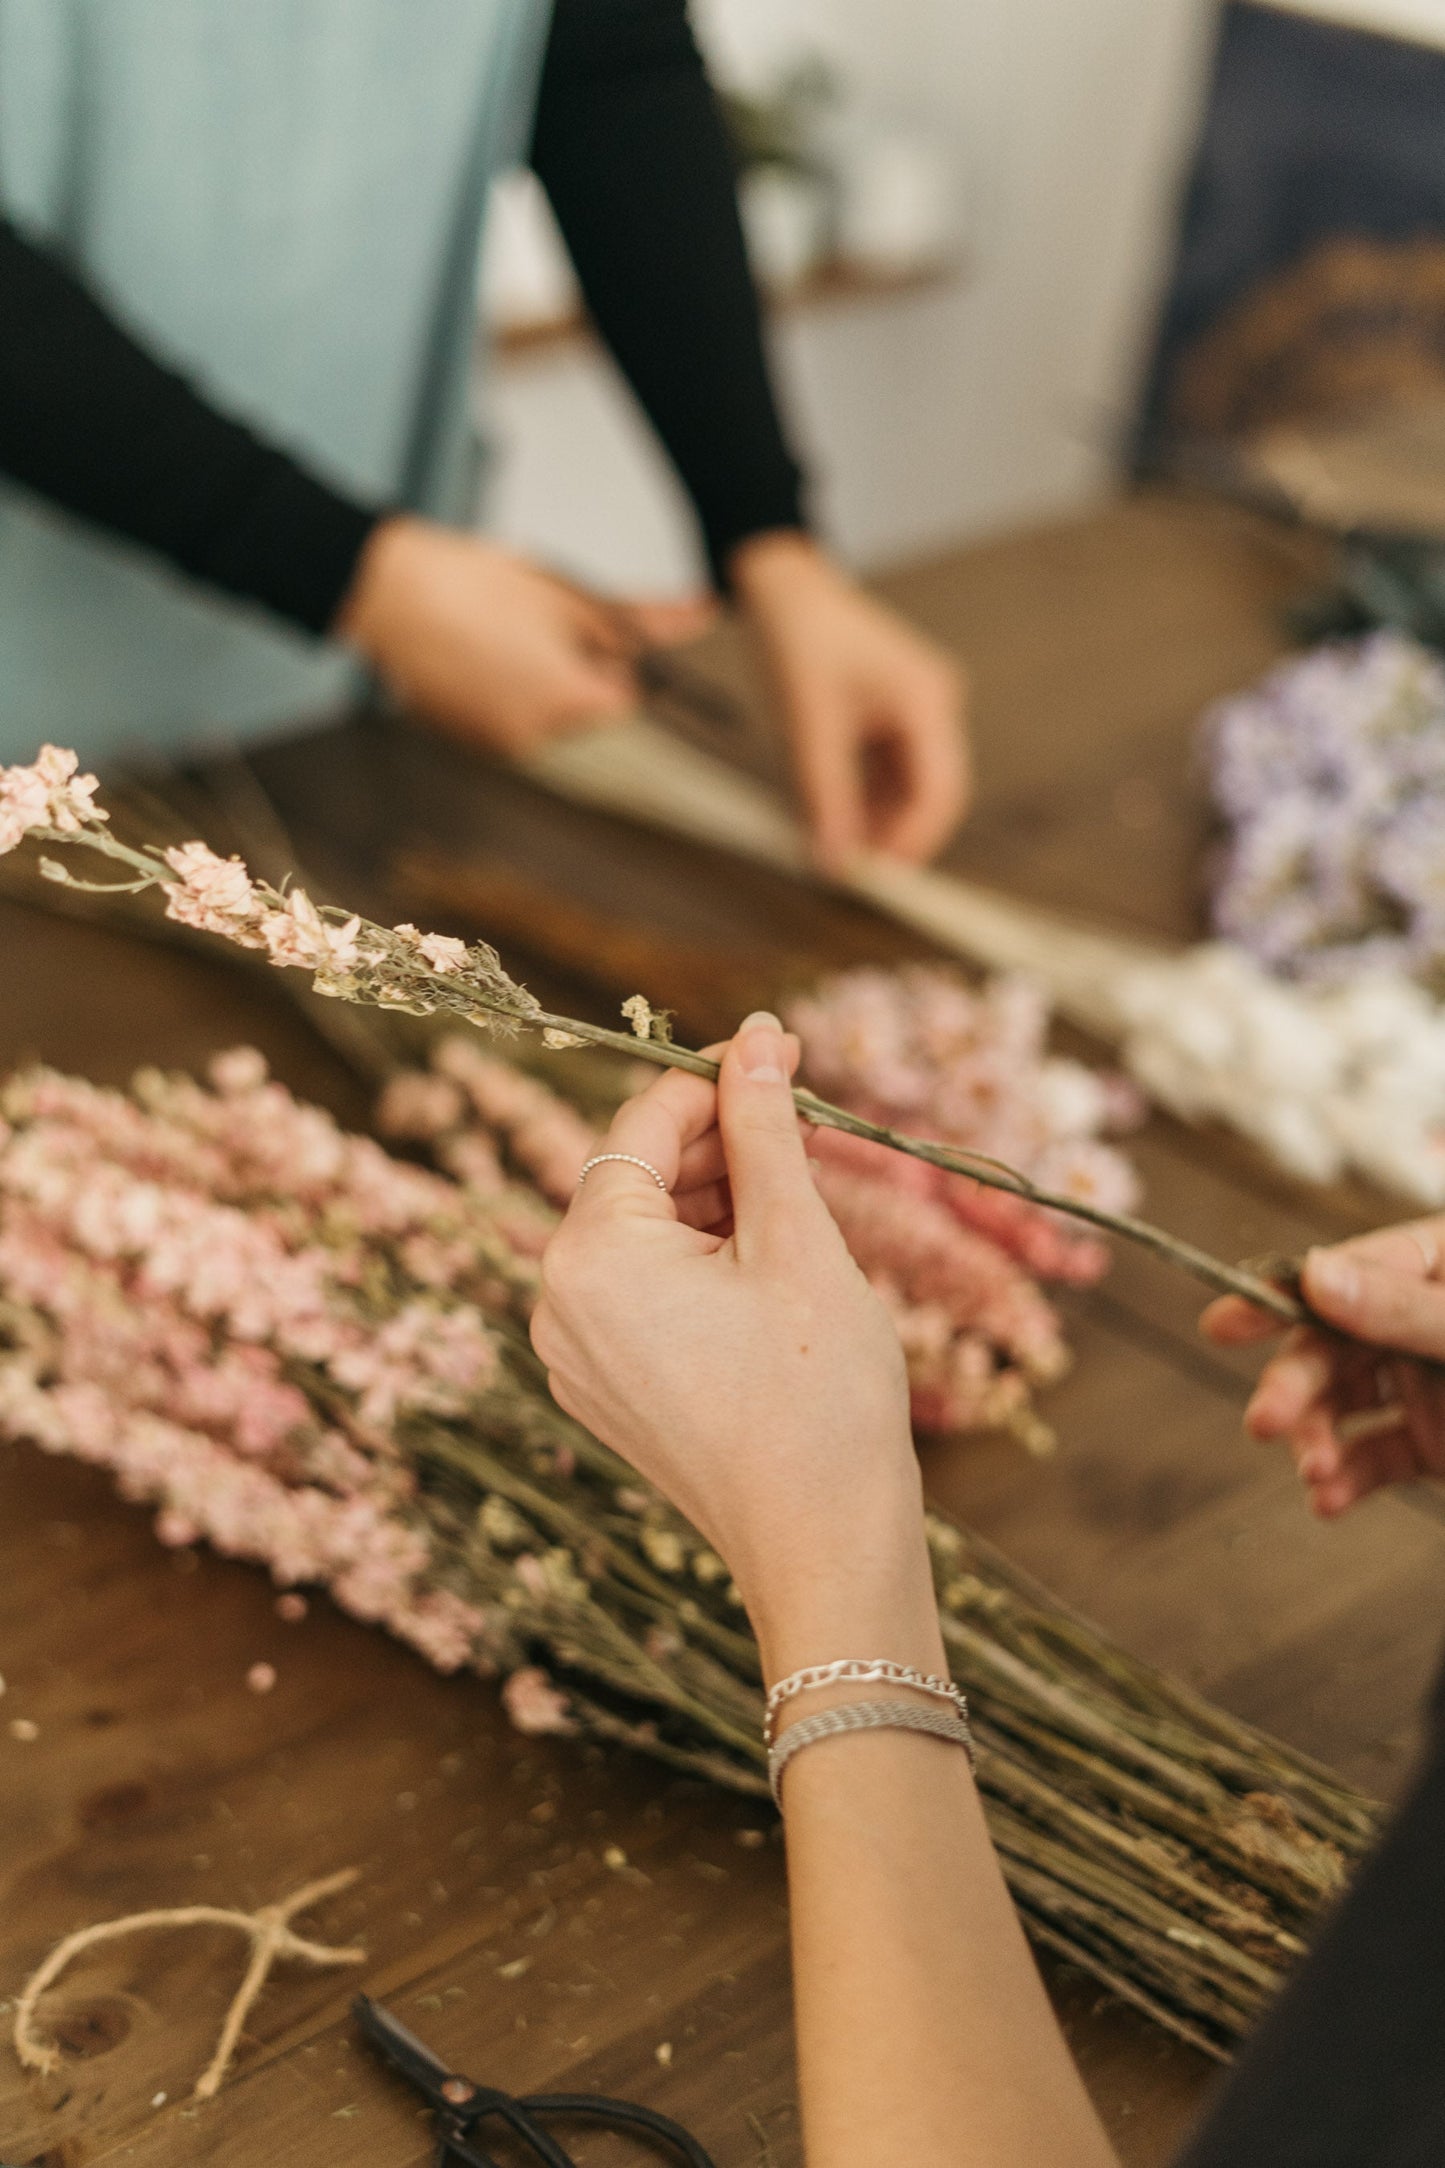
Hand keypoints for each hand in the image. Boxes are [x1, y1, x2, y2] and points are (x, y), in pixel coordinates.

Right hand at [336, 515, 712, 757]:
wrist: (387, 593)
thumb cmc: (475, 585)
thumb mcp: (569, 594)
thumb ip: (640, 619)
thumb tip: (701, 619)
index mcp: (572, 703)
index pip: (625, 697)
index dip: (609, 657)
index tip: (582, 626)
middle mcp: (538, 739)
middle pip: (583, 708)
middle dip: (571, 667)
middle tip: (533, 619)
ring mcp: (495, 745)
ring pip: (542, 712)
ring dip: (534, 678)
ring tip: (495, 631)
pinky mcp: (463, 739)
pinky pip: (503, 717)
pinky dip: (498, 690)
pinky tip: (471, 651)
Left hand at [530, 1012, 927, 1651]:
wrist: (824, 1548)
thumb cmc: (820, 1395)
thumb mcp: (797, 1239)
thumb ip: (766, 1128)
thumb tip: (760, 1036)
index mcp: (589, 1257)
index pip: (641, 1122)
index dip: (716, 1078)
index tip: (784, 1054)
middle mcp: (556, 1303)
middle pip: (634, 1177)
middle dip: (719, 1144)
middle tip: (809, 1125)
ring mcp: (573, 1355)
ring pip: (641, 1235)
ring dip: (715, 1201)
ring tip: (802, 1202)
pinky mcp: (604, 1391)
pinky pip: (639, 1293)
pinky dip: (698, 1262)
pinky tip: (770, 1266)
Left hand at [730, 532, 970, 869]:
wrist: (782, 583)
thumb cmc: (798, 637)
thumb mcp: (808, 726)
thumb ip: (825, 799)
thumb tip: (834, 864)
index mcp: (927, 701)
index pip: (939, 793)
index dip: (911, 843)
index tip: (873, 878)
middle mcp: (933, 706)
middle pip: (930, 794)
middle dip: (894, 837)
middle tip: (850, 872)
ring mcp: (914, 709)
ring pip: (906, 787)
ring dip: (875, 820)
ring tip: (833, 847)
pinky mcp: (891, 713)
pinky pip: (886, 769)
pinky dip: (862, 796)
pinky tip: (831, 816)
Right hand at [1202, 1222, 1444, 1515]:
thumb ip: (1398, 1306)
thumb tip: (1311, 1274)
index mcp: (1430, 1266)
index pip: (1335, 1277)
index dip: (1273, 1300)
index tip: (1220, 1326)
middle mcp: (1411, 1324)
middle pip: (1328, 1347)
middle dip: (1293, 1387)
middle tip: (1264, 1423)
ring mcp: (1422, 1383)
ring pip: (1342, 1405)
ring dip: (1317, 1440)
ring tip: (1315, 1472)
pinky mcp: (1431, 1442)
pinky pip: (1376, 1457)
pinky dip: (1348, 1480)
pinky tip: (1328, 1500)